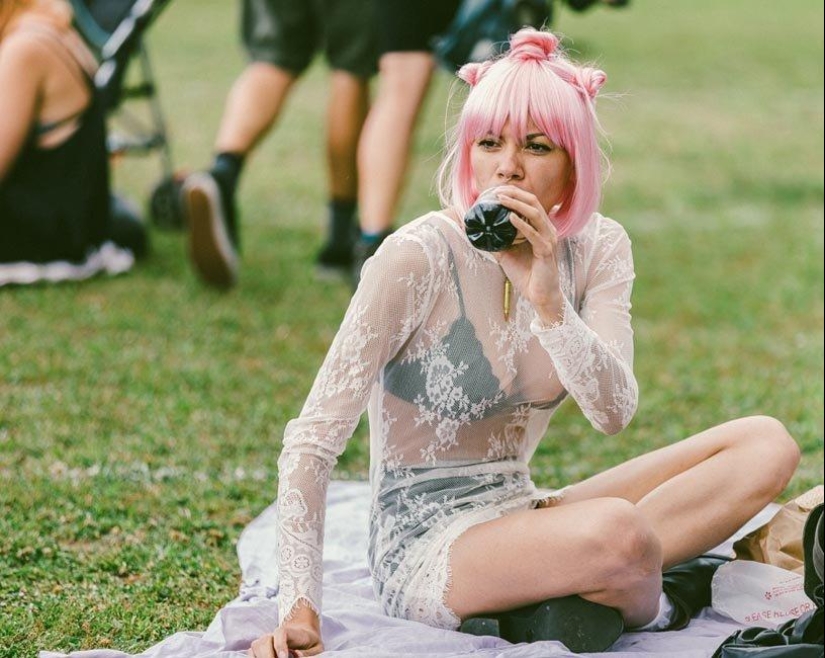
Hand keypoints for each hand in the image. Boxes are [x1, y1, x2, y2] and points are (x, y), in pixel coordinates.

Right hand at [248, 609, 322, 657]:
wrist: (303, 634)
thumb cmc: (310, 643)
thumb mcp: (316, 648)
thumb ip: (308, 653)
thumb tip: (297, 656)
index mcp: (291, 632)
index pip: (281, 633)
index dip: (280, 645)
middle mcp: (275, 634)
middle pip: (264, 641)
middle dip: (268, 656)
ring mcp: (265, 641)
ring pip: (256, 646)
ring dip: (260, 657)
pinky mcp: (259, 649)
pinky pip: (251, 653)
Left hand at [493, 186, 564, 322]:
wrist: (539, 295)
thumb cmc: (526, 274)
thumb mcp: (507, 254)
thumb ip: (497, 241)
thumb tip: (478, 232)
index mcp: (540, 227)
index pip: (530, 202)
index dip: (515, 194)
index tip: (497, 190)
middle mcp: (547, 230)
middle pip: (534, 202)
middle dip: (515, 194)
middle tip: (497, 190)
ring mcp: (549, 239)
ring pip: (535, 214)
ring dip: (517, 204)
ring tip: (501, 199)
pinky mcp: (546, 251)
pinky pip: (534, 234)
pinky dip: (522, 225)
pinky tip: (510, 218)